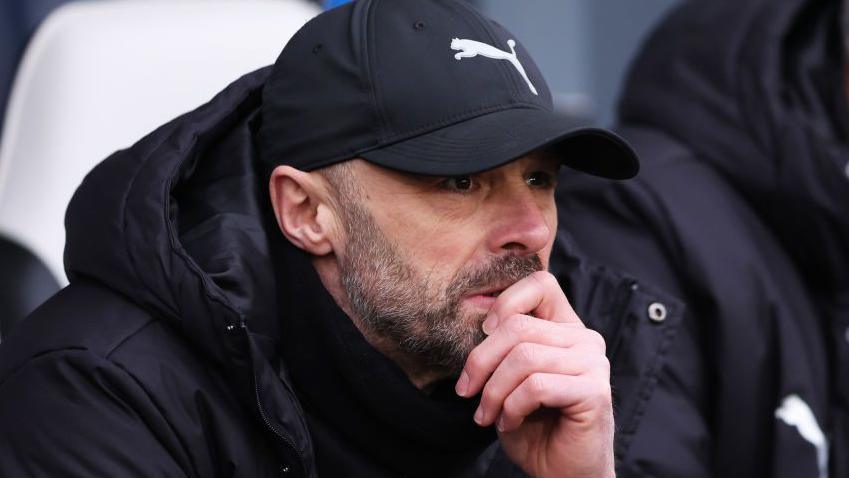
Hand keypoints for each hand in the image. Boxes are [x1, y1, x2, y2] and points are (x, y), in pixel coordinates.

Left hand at [455, 271, 614, 477]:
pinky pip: (536, 386)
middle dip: (481, 361)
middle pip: (519, 327)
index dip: (504, 302)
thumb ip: (502, 348)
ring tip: (488, 415)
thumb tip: (476, 323)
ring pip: (523, 357)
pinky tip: (510, 423)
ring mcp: (593, 363)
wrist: (562, 475)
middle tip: (467, 392)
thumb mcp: (509, 379)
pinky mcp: (594, 391)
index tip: (482, 333)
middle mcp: (584, 339)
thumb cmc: (534, 426)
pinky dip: (512, 407)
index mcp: (565, 328)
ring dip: (493, 391)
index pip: (540, 284)